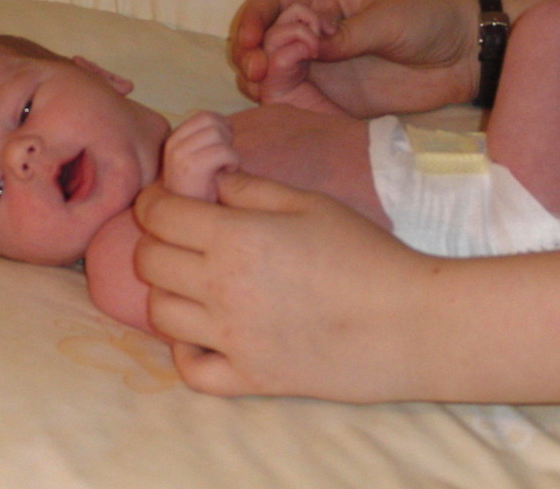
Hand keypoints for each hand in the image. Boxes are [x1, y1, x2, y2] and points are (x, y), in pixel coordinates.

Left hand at [134, 172, 429, 401]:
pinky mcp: (250, 378)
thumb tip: (212, 182)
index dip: (155, 200)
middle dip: (156, 240)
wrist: (409, 323)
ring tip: (194, 282)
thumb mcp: (311, 203)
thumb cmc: (366, 254)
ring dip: (168, 291)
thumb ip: (252, 189)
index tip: (167, 200)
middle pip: (149, 261)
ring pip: (160, 313)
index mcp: (236, 238)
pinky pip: (190, 370)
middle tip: (182, 237)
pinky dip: (187, 350)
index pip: (159, 215)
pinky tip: (206, 333)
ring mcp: (232, 339)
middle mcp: (222, 288)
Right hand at [161, 111, 239, 201]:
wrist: (186, 223)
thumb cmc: (200, 192)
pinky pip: (224, 150)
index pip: (205, 116)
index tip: (223, 149)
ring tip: (224, 168)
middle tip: (224, 159)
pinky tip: (225, 176)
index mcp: (173, 139)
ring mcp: (179, 154)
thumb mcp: (198, 159)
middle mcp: (172, 144)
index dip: (222, 128)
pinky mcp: (190, 167)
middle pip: (212, 120)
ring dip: (229, 151)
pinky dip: (232, 162)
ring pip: (218, 133)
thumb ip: (206, 139)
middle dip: (226, 137)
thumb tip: (226, 124)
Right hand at [232, 0, 482, 115]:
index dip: (252, 20)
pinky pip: (294, 103)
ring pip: (270, 75)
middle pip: (261, 43)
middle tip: (260, 71)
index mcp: (321, 2)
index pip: (270, 4)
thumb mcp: (387, 20)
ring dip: (261, 80)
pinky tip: (284, 105)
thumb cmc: (428, 20)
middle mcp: (312, 35)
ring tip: (269, 85)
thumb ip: (346, 36)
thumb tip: (308, 49)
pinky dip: (281, 104)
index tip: (249, 41)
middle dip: (252, 55)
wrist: (462, 55)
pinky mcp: (332, 99)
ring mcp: (320, 68)